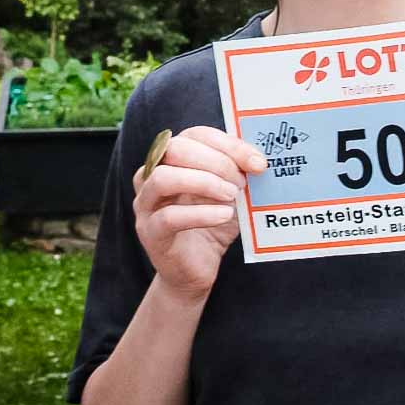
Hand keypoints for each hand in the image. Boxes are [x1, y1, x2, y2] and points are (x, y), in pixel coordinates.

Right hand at [132, 126, 266, 304]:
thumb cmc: (213, 223)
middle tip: (242, 181)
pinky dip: (201, 214)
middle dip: (217, 161)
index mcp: (173, 159)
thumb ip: (239, 173)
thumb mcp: (230, 192)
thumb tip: (259, 160)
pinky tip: (225, 216)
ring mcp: (146, 204)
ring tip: (232, 195)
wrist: (197, 270)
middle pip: (176, 149)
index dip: (229, 144)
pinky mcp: (150, 232)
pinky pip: (169, 217)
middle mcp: (152, 175)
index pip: (196, 134)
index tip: (258, 162)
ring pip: (164, 178)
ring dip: (205, 182)